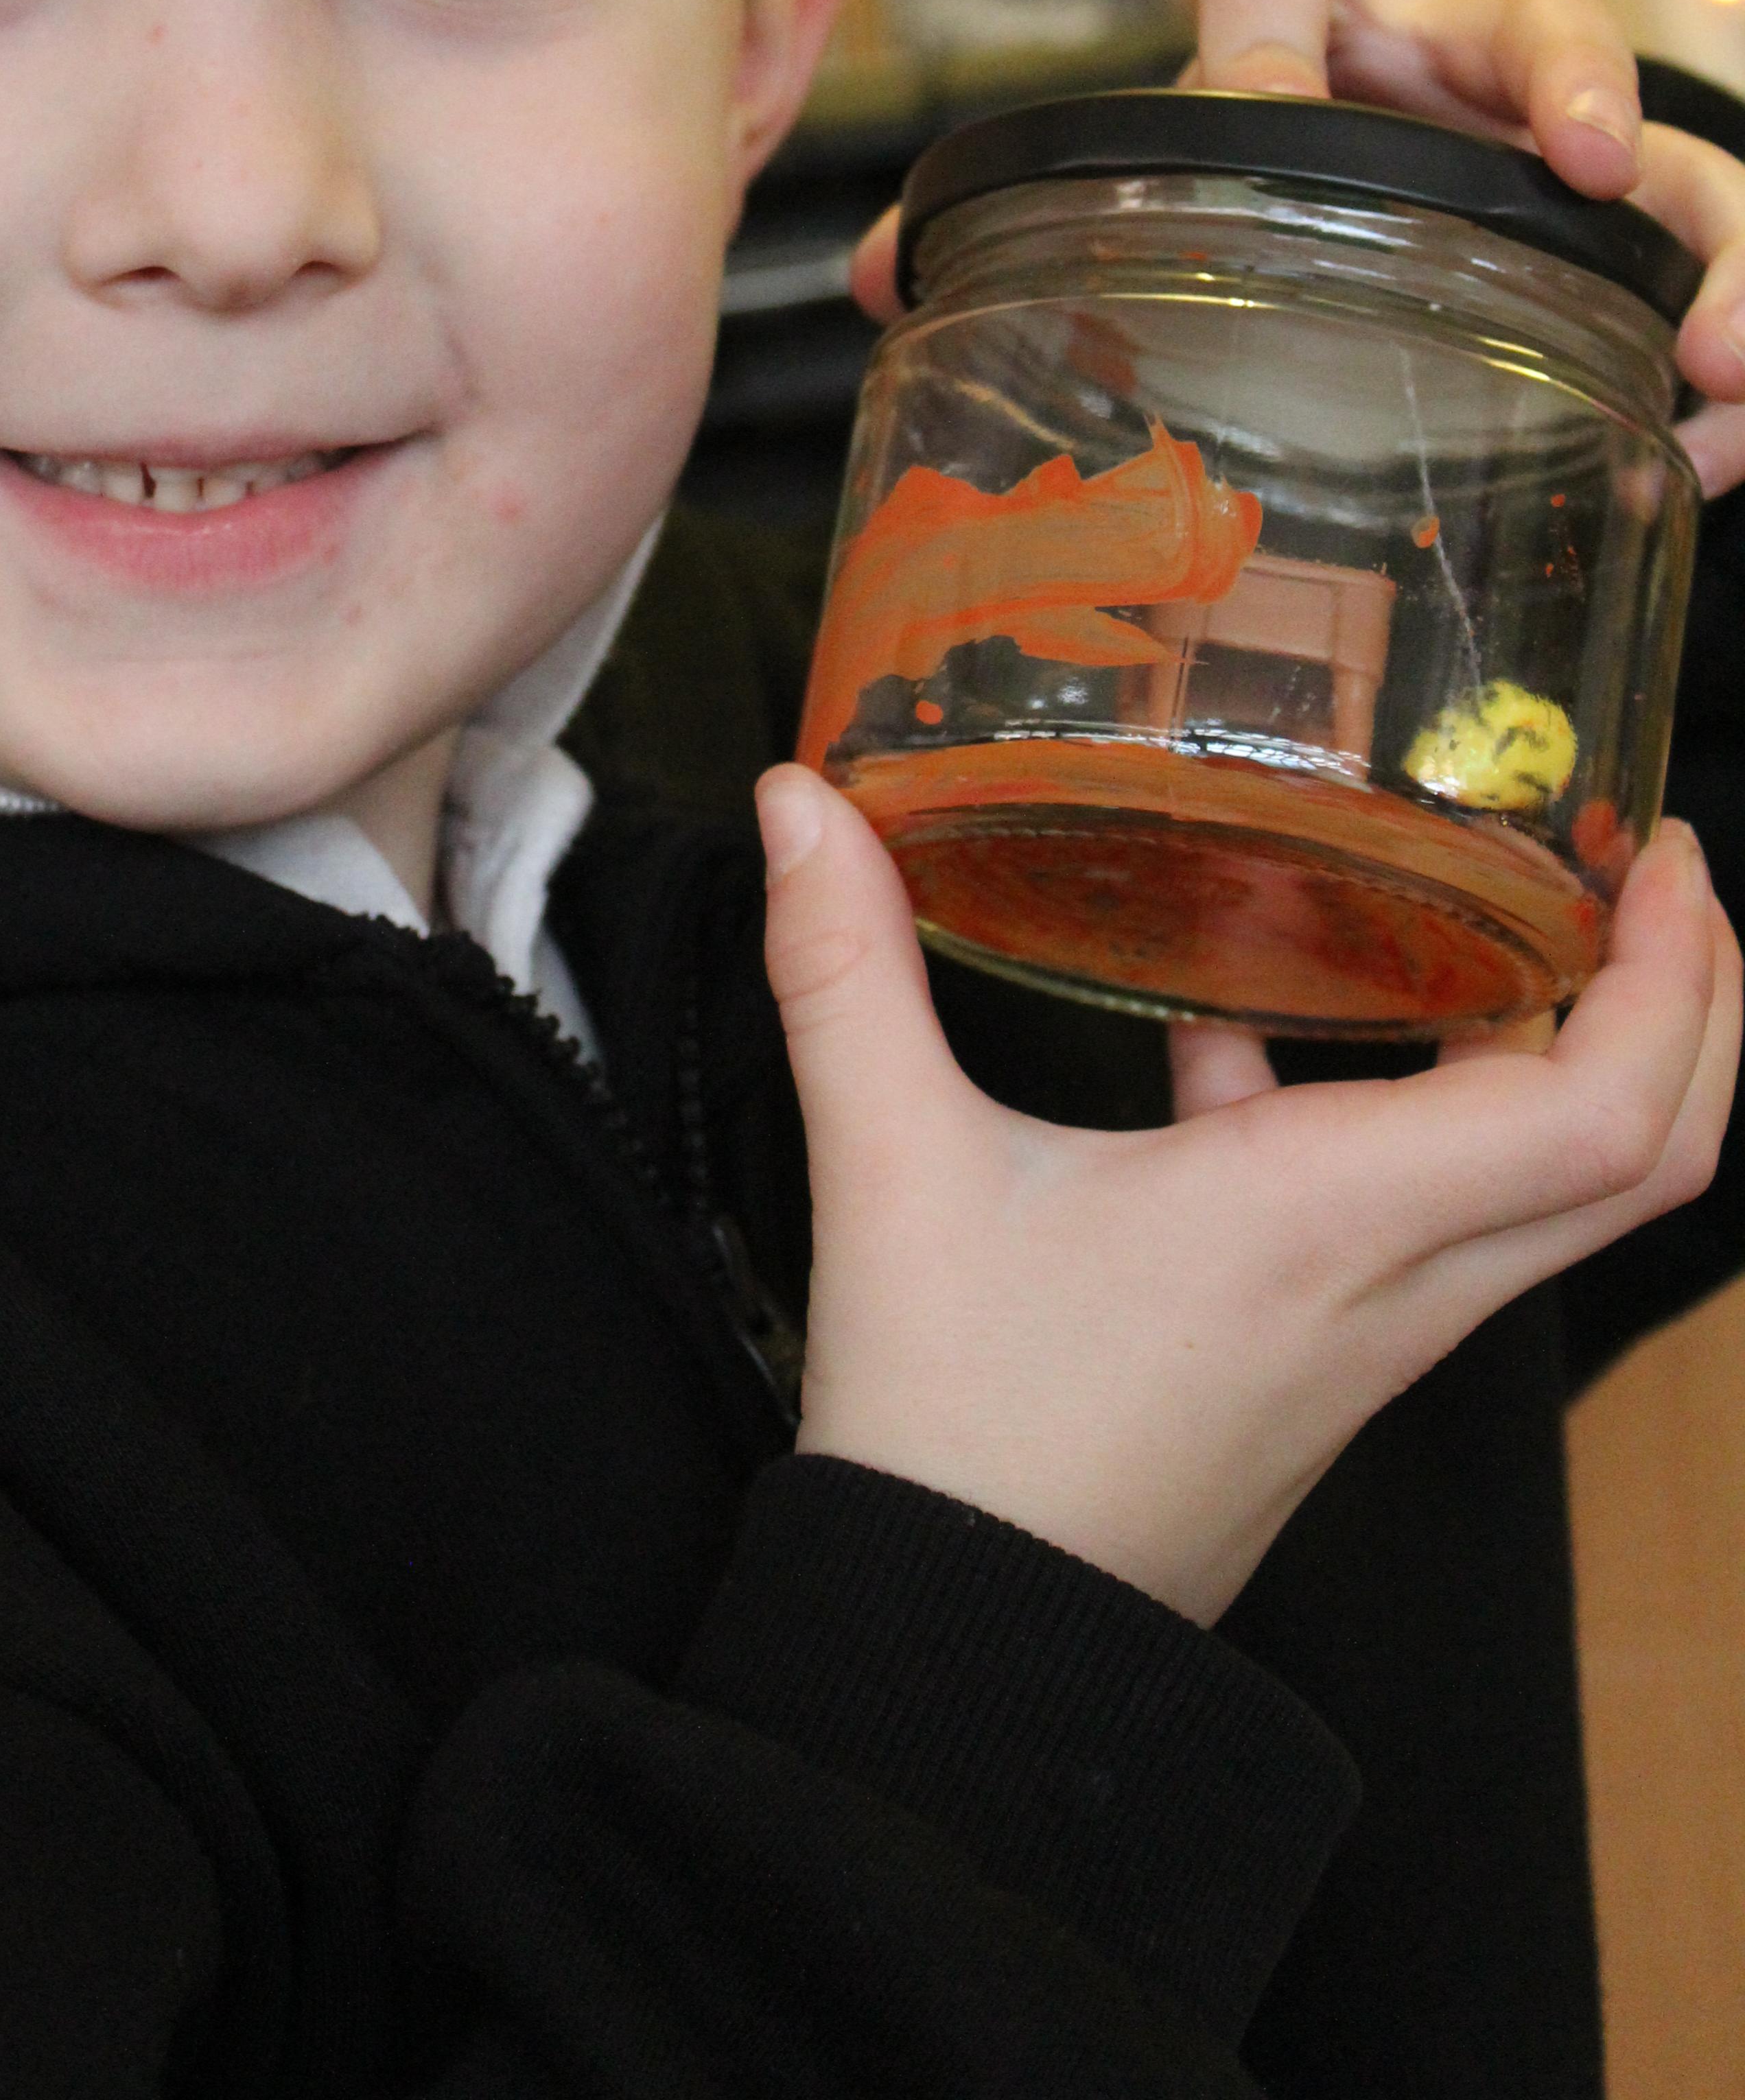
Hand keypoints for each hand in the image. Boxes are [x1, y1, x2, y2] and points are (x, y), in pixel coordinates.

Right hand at [757, 760, 1738, 1625]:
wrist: (961, 1647)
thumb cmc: (954, 1427)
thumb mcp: (891, 1169)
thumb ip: (844, 968)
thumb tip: (796, 803)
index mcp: (1327, 1223)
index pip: (1601, 1115)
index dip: (1678, 983)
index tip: (1665, 853)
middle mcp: (1393, 1283)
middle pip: (1645, 1157)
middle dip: (1688, 1004)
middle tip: (1645, 865)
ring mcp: (1374, 1335)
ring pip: (1556, 1194)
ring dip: (1576, 1059)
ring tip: (1500, 916)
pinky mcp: (1324, 1361)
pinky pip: (1436, 1223)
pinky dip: (1410, 1116)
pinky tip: (1246, 1036)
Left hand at [845, 0, 1744, 490]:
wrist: (1365, 258)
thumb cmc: (1253, 202)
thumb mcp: (1162, 200)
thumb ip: (1025, 229)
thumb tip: (867, 275)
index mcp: (1314, 39)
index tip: (1305, 64)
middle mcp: (1450, 77)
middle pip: (1539, 28)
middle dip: (1582, 92)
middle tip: (1597, 167)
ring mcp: (1558, 167)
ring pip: (1669, 171)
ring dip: (1715, 262)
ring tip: (1724, 365)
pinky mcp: (1628, 259)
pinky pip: (1704, 289)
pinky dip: (1722, 384)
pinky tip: (1710, 465)